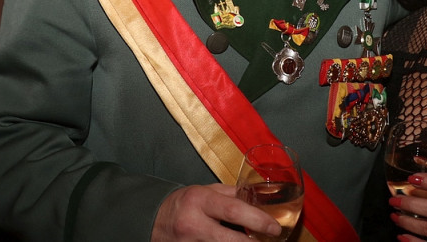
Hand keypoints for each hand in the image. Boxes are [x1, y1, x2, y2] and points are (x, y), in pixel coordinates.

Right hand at [152, 183, 281, 241]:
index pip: (233, 211)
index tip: (275, 227)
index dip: (257, 220)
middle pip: (230, 240)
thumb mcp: (204, 190)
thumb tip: (259, 199)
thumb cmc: (183, 203)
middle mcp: (194, 224)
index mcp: (200, 200)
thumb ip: (231, 194)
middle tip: (271, 241)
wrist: (152, 220)